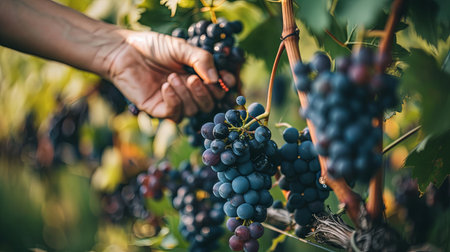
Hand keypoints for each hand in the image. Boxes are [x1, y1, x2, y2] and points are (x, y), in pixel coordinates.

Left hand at [105, 30, 235, 121]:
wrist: (124, 52)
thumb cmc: (152, 47)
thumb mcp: (181, 48)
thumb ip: (201, 60)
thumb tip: (216, 79)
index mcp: (196, 76)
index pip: (217, 88)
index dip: (224, 86)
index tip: (227, 79)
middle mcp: (187, 92)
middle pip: (208, 104)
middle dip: (204, 93)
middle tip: (192, 79)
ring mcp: (174, 102)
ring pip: (193, 110)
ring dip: (185, 94)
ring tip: (171, 77)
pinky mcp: (158, 110)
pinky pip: (175, 114)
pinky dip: (174, 101)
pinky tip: (165, 86)